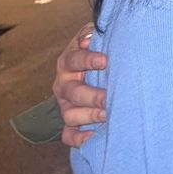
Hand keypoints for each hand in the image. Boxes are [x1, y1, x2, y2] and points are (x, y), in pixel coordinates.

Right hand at [53, 22, 107, 147]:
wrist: (91, 64)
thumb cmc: (97, 48)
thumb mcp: (93, 36)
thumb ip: (91, 34)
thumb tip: (88, 39)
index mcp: (68, 61)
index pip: (75, 60)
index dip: (88, 60)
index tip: (105, 61)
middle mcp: (63, 84)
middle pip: (74, 92)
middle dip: (93, 96)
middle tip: (109, 98)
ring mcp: (65, 105)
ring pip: (70, 115)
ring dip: (88, 117)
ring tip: (107, 116)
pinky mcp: (69, 121)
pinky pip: (68, 135)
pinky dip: (78, 139)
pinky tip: (94, 136)